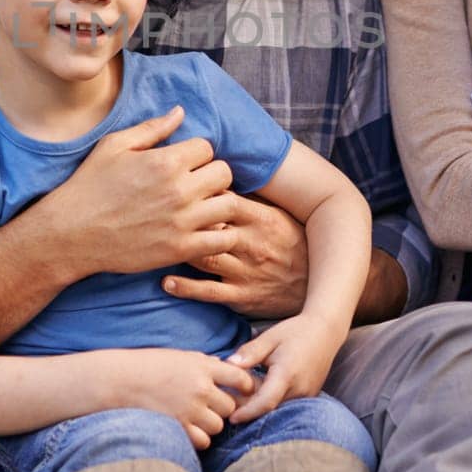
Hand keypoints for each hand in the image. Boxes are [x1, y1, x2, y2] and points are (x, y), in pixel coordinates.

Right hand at [39, 107, 242, 278]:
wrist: (71, 234)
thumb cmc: (89, 186)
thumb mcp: (114, 147)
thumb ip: (151, 129)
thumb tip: (180, 112)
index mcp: (164, 161)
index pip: (207, 147)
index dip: (196, 154)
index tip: (182, 164)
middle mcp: (178, 190)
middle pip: (224, 173)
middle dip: (212, 175)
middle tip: (195, 184)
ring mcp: (182, 222)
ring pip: (230, 205)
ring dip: (219, 204)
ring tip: (202, 207)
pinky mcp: (180, 249)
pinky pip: (223, 240)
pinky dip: (219, 235)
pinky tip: (202, 231)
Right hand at [97, 349, 254, 449]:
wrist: (119, 380)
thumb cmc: (146, 365)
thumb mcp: (178, 356)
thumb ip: (202, 363)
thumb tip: (222, 367)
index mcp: (202, 366)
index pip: (240, 377)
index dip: (245, 386)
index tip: (241, 390)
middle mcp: (200, 388)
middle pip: (230, 406)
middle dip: (222, 408)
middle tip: (209, 407)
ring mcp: (190, 409)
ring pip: (218, 426)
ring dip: (210, 424)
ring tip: (195, 418)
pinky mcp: (179, 428)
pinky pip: (203, 441)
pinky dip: (199, 438)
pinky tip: (188, 430)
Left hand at [161, 196, 307, 318]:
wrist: (316, 286)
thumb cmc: (291, 243)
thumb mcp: (278, 215)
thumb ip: (250, 199)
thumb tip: (217, 174)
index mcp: (261, 219)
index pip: (224, 200)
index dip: (198, 194)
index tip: (176, 190)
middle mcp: (252, 244)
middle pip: (209, 227)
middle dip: (182, 221)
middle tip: (155, 216)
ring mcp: (246, 272)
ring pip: (205, 257)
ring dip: (178, 250)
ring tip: (155, 245)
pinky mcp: (242, 296)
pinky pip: (209, 292)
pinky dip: (185, 288)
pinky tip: (165, 282)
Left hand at [225, 313, 342, 423]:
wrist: (326, 331)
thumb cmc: (296, 332)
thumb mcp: (269, 338)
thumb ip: (249, 352)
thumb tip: (228, 365)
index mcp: (287, 374)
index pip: (265, 402)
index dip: (247, 412)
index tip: (231, 417)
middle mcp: (299, 389)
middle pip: (270, 408)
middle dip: (249, 409)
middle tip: (228, 404)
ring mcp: (306, 394)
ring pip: (278, 407)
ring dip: (260, 405)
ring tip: (241, 396)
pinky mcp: (309, 395)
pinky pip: (287, 403)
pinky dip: (272, 401)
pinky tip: (260, 390)